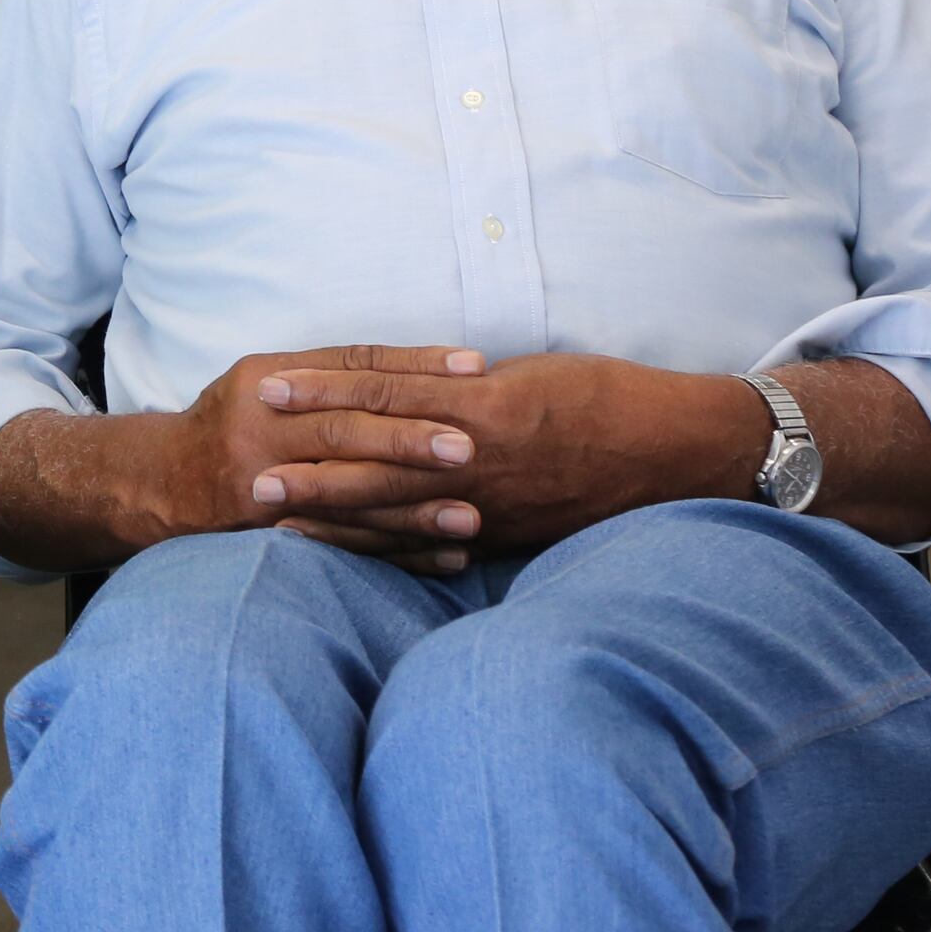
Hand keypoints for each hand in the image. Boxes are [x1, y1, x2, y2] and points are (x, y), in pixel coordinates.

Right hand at [157, 343, 490, 574]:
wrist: (162, 483)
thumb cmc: (230, 423)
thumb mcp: (262, 381)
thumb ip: (326, 375)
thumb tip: (415, 371)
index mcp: (265, 382)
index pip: (348, 368)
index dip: (412, 365)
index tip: (472, 368)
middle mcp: (261, 431)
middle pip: (344, 431)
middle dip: (409, 439)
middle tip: (470, 447)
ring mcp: (264, 486)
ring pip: (348, 497)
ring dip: (412, 510)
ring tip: (470, 517)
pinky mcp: (272, 532)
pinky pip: (344, 545)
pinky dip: (398, 553)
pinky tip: (445, 558)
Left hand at [258, 351, 764, 553]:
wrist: (684, 450)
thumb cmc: (610, 398)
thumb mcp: (531, 375)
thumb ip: (467, 390)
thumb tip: (415, 391)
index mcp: (480, 401)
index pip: (382, 393)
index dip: (322, 391)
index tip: (268, 386)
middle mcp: (480, 454)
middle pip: (377, 460)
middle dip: (311, 469)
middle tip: (245, 475)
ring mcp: (494, 502)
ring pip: (400, 509)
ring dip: (337, 516)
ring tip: (279, 521)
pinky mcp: (511, 535)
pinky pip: (440, 544)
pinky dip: (394, 550)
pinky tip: (356, 556)